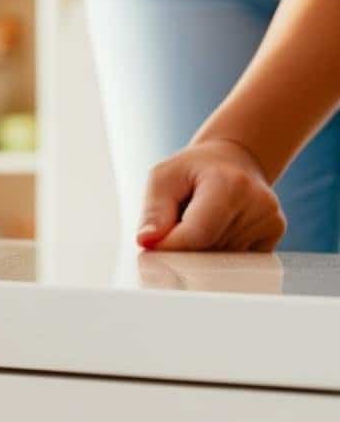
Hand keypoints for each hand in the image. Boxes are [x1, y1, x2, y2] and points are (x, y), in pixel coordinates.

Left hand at [137, 138, 285, 251]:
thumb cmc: (192, 170)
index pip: (196, 235)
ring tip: (199, 221)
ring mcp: (272, 220)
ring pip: (222, 260)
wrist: (233, 160)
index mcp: (230, 184)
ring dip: (201, 250)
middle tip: (171, 231)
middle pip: (208, 251)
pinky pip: (237, 261)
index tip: (151, 248)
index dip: (169, 247)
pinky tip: (216, 229)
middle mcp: (259, 203)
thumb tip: (146, 241)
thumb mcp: (163, 178)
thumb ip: (154, 211)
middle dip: (183, 250)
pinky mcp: (275, 234)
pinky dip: (219, 253)